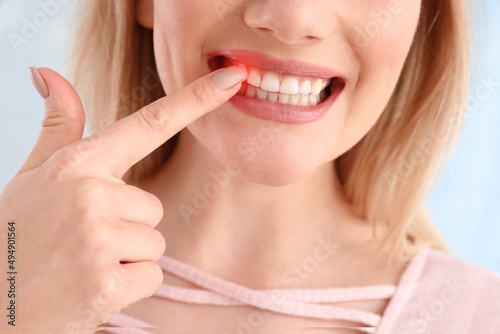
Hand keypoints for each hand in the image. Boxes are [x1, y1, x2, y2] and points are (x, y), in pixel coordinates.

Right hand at [0, 65, 245, 332]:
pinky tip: (90, 287)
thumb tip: (47, 72)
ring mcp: (99, 238)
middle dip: (126, 227)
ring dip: (127, 258)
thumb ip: (58, 129)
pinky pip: (151, 275)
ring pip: (154, 242)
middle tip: (82, 241)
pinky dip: (128, 286)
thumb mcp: (31, 176)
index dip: (195, 100)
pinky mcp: (107, 282)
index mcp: (77, 164)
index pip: (149, 125)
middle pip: (153, 207)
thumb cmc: (14, 237)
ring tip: (83, 263)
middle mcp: (91, 194)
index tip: (231, 78)